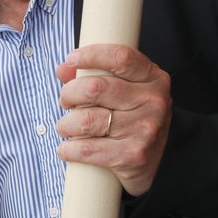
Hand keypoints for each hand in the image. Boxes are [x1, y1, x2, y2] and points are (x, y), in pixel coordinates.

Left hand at [54, 44, 170, 196]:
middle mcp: (153, 102)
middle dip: (69, 94)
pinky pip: (86, 149)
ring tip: (66, 127)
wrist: (155, 163)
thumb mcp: (125, 91)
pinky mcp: (133, 155)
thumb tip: (63, 69)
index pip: (121, 57)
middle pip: (95, 88)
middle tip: (66, 101)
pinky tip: (67, 149)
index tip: (71, 59)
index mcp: (154, 79)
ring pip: (86, 120)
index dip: (90, 55)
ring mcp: (145, 130)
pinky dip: (68, 149)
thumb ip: (95, 75)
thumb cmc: (133, 119)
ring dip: (65, 124)